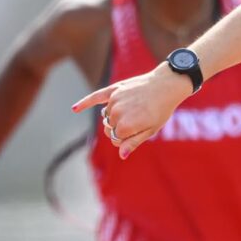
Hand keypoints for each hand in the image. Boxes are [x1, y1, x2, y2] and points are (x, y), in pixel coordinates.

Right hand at [72, 63, 192, 158]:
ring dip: (116, 117)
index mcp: (125, 126)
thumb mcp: (151, 130)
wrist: (166, 85)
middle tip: (138, 121)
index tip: (139, 131)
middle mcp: (116, 114)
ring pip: (107, 116)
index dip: (127, 138)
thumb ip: (134, 142)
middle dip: (120, 129)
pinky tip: (74, 109)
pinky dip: (85, 103)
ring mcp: (113, 101)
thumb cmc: (161, 110)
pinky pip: (95, 97)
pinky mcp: (113, 90)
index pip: (116, 139)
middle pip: (110, 129)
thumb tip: (121, 155)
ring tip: (134, 110)